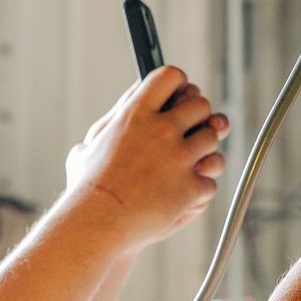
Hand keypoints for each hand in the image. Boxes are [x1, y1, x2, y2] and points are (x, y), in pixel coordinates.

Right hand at [65, 67, 228, 251]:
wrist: (95, 224)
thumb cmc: (87, 189)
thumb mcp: (88, 147)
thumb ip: (111, 124)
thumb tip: (123, 110)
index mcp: (135, 113)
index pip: (170, 76)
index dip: (180, 83)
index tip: (179, 94)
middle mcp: (162, 130)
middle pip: (201, 104)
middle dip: (197, 117)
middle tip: (188, 132)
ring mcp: (179, 158)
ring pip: (213, 139)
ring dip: (204, 151)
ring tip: (187, 165)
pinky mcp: (190, 187)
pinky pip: (210, 179)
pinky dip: (199, 189)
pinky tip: (182, 194)